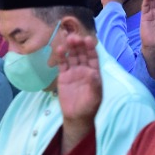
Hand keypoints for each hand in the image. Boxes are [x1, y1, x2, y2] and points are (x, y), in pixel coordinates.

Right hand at [55, 33, 101, 153]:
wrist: (76, 117)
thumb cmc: (88, 107)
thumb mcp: (94, 97)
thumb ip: (94, 85)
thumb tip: (93, 73)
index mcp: (94, 72)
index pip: (93, 57)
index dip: (90, 48)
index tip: (88, 40)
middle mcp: (84, 69)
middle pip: (82, 54)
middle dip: (79, 45)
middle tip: (75, 37)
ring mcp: (73, 72)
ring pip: (72, 56)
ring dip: (70, 48)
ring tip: (67, 39)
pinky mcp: (63, 76)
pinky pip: (62, 64)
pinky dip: (61, 57)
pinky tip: (59, 49)